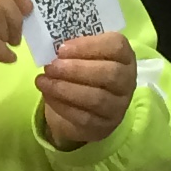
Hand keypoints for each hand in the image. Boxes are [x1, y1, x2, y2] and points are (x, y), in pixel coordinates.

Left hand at [38, 29, 134, 150]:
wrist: (84, 106)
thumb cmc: (84, 71)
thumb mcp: (83, 55)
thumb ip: (74, 48)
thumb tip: (52, 45)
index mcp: (125, 56)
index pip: (116, 46)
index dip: (89, 46)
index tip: (62, 48)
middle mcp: (127, 81)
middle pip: (109, 74)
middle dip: (76, 69)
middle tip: (51, 66)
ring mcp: (118, 106)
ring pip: (97, 98)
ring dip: (65, 88)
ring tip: (43, 80)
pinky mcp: (104, 125)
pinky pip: (84, 117)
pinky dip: (62, 105)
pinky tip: (47, 95)